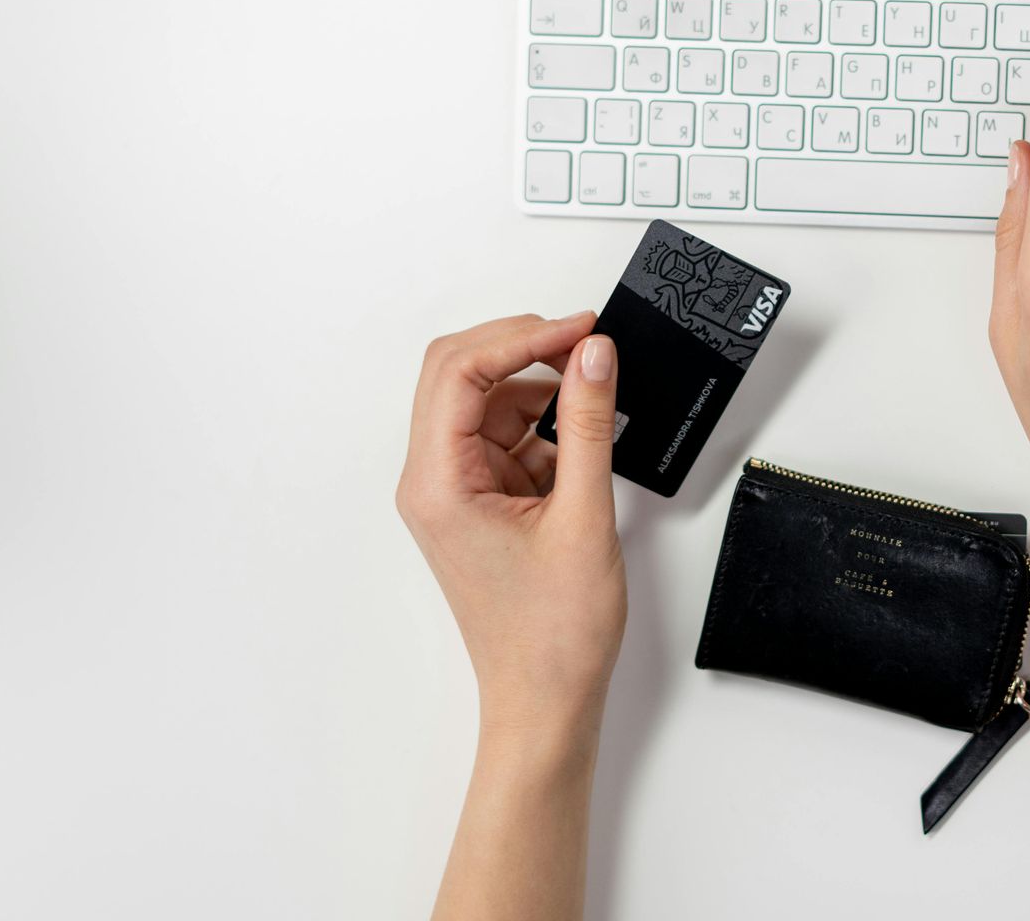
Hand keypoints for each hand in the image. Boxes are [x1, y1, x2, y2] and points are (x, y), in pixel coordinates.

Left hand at [396, 311, 624, 743]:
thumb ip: (588, 424)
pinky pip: (506, 436)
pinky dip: (545, 426)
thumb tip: (594, 354)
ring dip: (539, 389)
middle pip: (460, 374)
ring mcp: (454, 490)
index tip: (582, 329)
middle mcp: (432, 481)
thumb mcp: (583, 514)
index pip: (460, 372)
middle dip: (523, 348)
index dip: (522, 337)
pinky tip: (584, 439)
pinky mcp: (480, 501)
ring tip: (597, 397)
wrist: (546, 701)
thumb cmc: (553, 634)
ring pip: (486, 402)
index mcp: (438, 483)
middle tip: (585, 342)